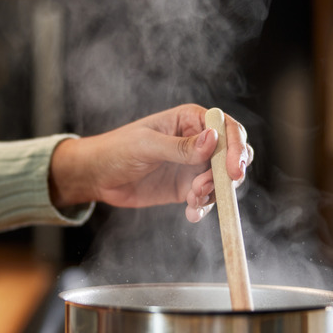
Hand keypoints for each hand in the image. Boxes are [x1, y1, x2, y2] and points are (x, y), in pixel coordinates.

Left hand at [49, 104, 252, 221]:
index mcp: (190, 120)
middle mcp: (198, 142)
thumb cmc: (117, 150)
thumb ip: (181, 146)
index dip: (234, 148)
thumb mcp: (147, 146)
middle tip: (212, 188)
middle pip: (231, 155)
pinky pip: (206, 199)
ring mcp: (193, 166)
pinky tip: (190, 213)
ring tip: (191, 198)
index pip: (226, 129)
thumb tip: (213, 139)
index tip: (232, 170)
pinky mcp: (186, 188)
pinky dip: (202, 207)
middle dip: (228, 174)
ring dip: (212, 193)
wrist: (97, 176)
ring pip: (221, 180)